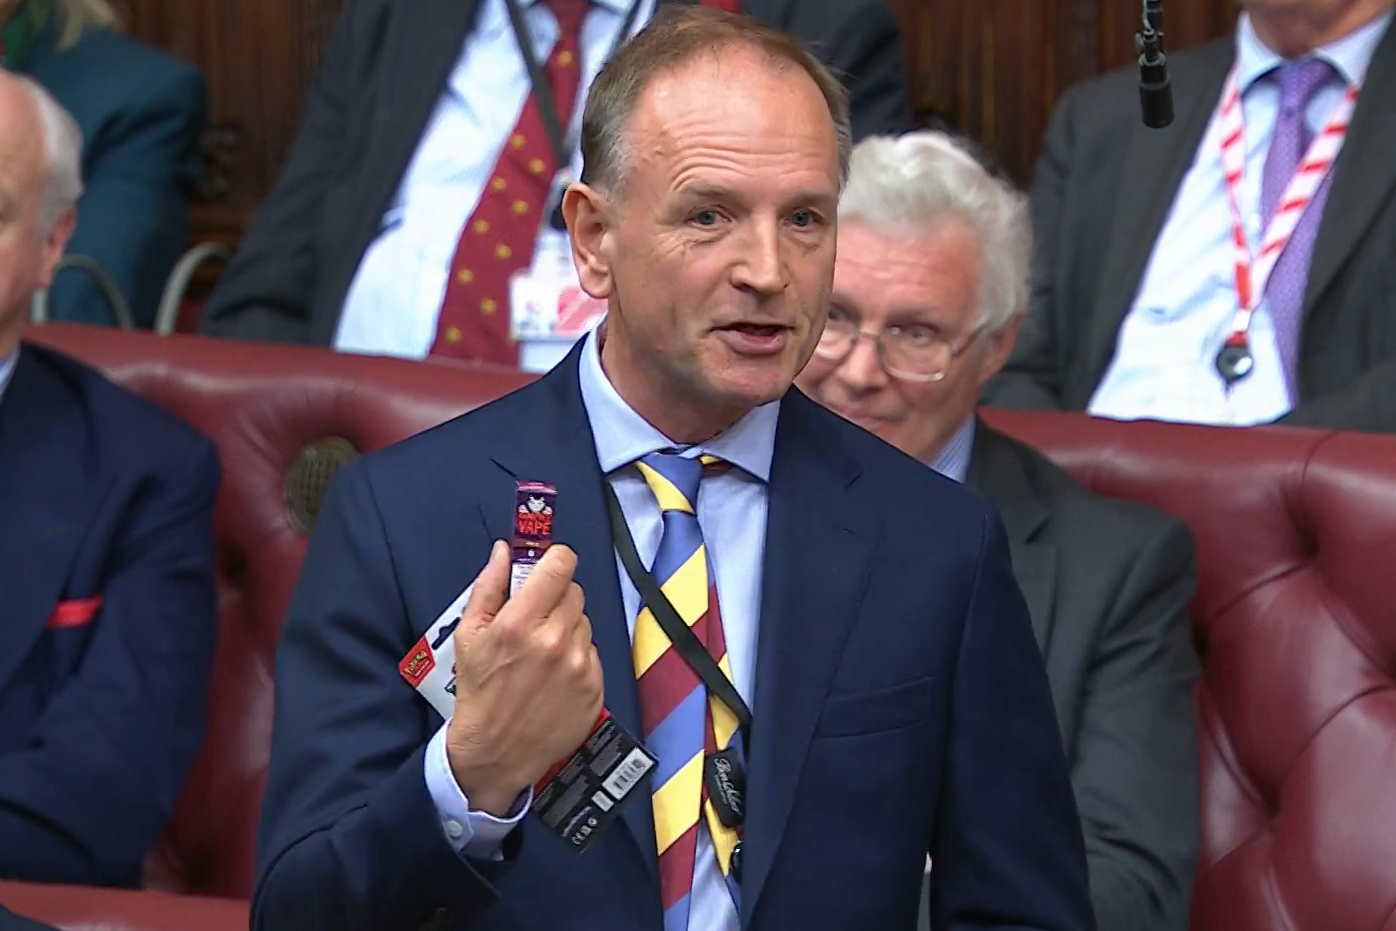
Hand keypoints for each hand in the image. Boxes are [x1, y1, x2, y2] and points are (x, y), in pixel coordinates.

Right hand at [445, 541, 604, 815]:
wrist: (496, 752)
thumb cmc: (479, 692)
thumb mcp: (469, 635)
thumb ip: (488, 587)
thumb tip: (504, 551)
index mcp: (521, 623)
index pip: (560, 566)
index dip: (555, 560)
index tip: (548, 568)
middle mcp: (556, 640)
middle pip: (574, 592)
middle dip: (556, 599)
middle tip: (537, 619)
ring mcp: (580, 665)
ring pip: (584, 622)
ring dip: (568, 629)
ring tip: (544, 654)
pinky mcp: (595, 686)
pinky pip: (593, 652)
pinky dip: (578, 657)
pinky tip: (555, 675)